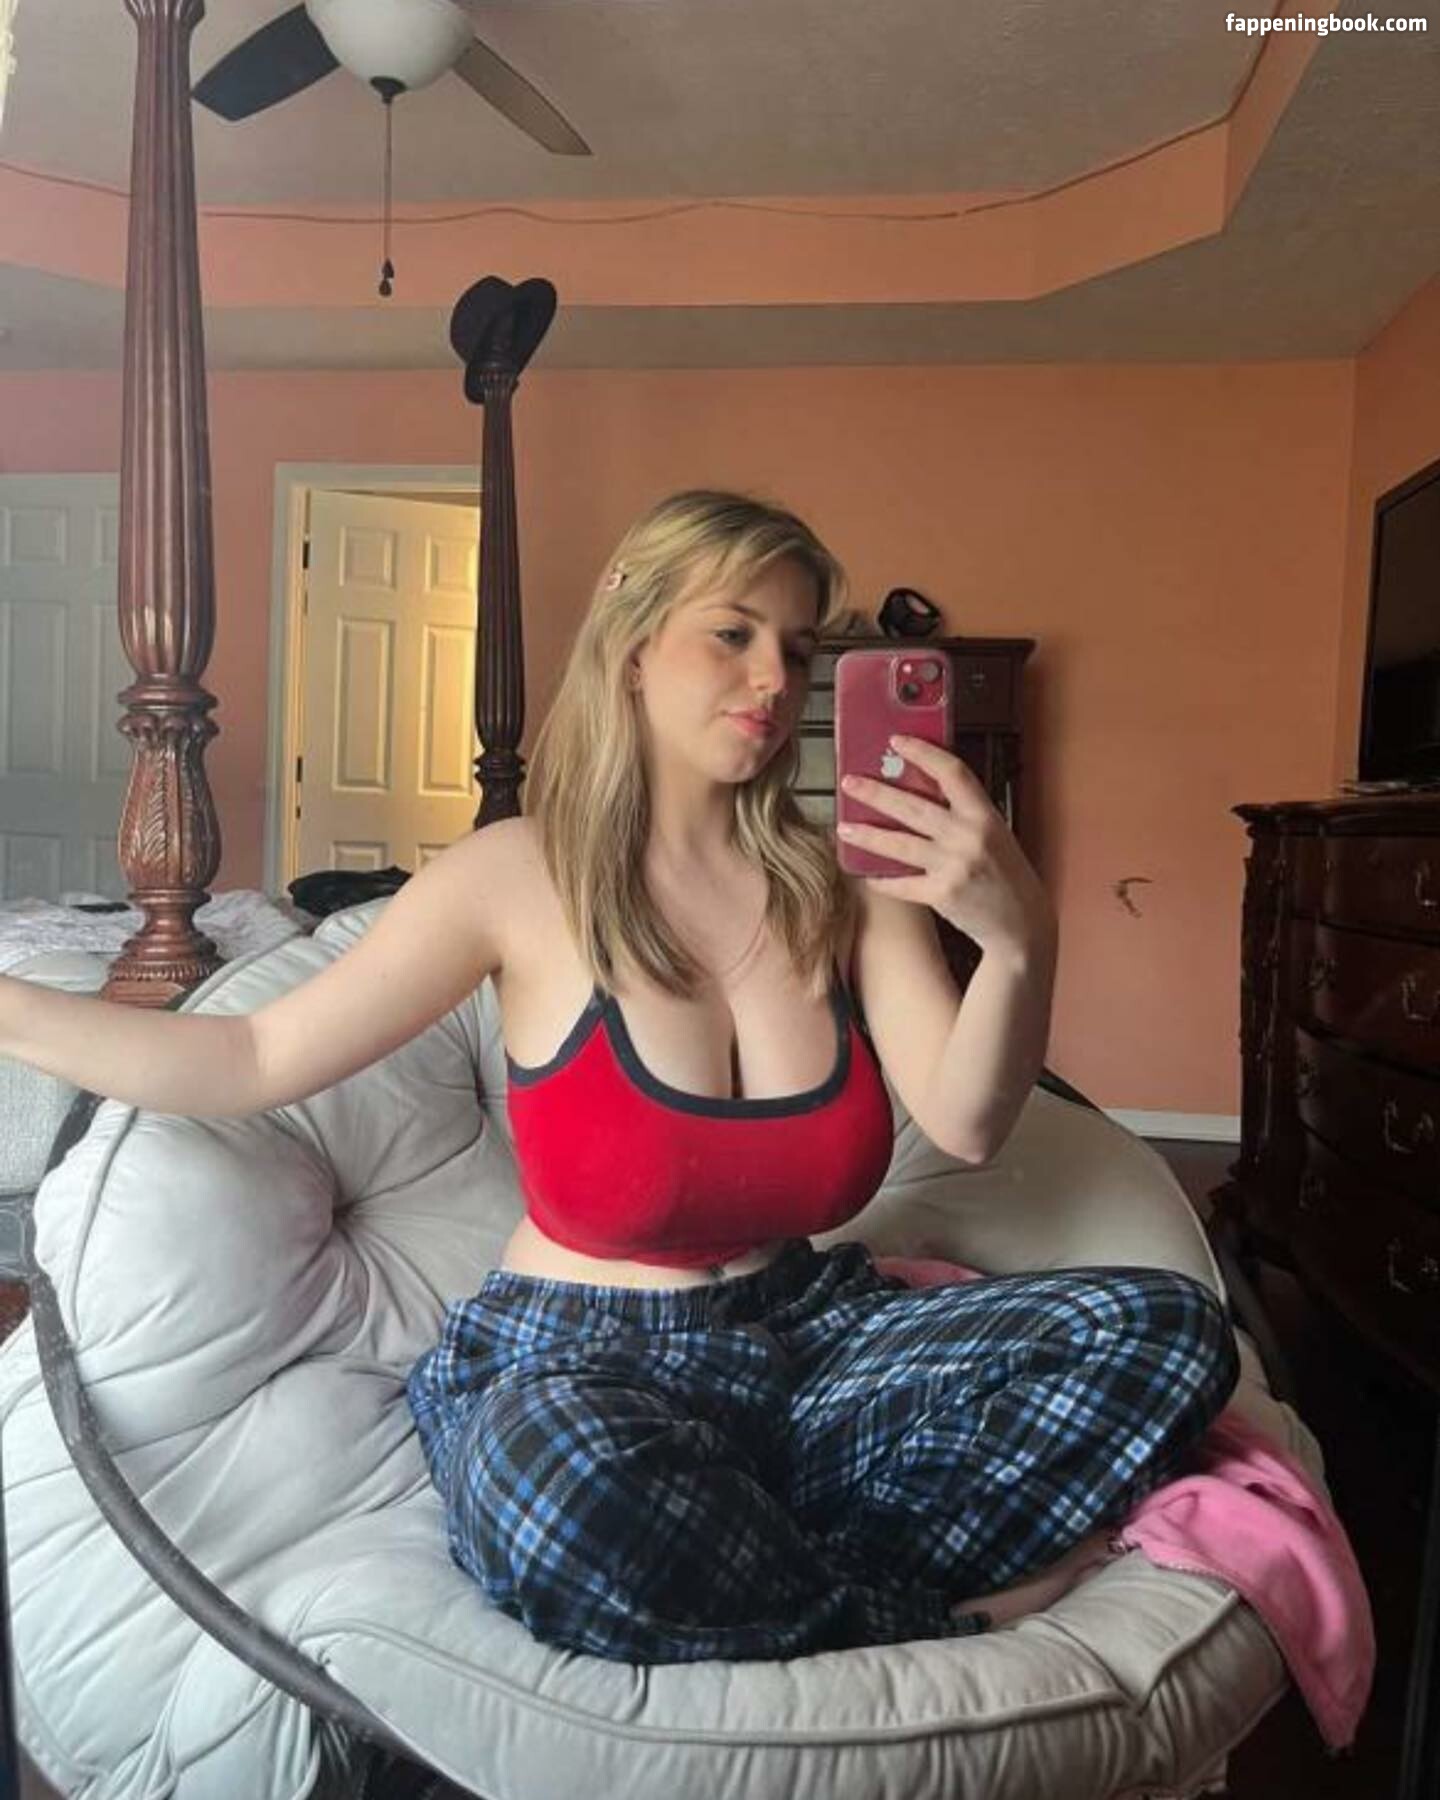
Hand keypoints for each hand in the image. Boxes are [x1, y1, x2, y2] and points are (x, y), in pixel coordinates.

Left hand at [837, 736, 1055, 957]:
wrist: (1022, 923)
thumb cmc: (1007, 875)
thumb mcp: (995, 834)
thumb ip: (964, 815)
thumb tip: (921, 792)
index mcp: (984, 816)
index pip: (952, 773)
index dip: (923, 753)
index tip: (897, 741)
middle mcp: (969, 837)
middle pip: (914, 807)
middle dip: (876, 793)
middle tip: (849, 783)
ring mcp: (954, 866)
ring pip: (900, 844)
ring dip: (868, 835)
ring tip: (843, 828)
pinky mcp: (942, 895)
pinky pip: (902, 883)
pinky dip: (883, 879)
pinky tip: (867, 874)